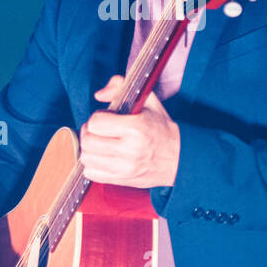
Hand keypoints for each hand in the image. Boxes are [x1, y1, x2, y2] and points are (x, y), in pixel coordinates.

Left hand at [79, 74, 179, 188]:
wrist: (179, 158)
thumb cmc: (162, 129)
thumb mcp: (148, 101)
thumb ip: (121, 87)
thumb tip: (99, 94)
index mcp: (136, 128)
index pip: (96, 123)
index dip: (97, 118)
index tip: (105, 118)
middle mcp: (129, 150)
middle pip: (88, 141)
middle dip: (89, 132)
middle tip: (97, 130)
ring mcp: (125, 168)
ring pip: (87, 158)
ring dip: (89, 149)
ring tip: (99, 143)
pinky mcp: (122, 179)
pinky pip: (91, 173)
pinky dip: (92, 165)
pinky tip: (102, 157)